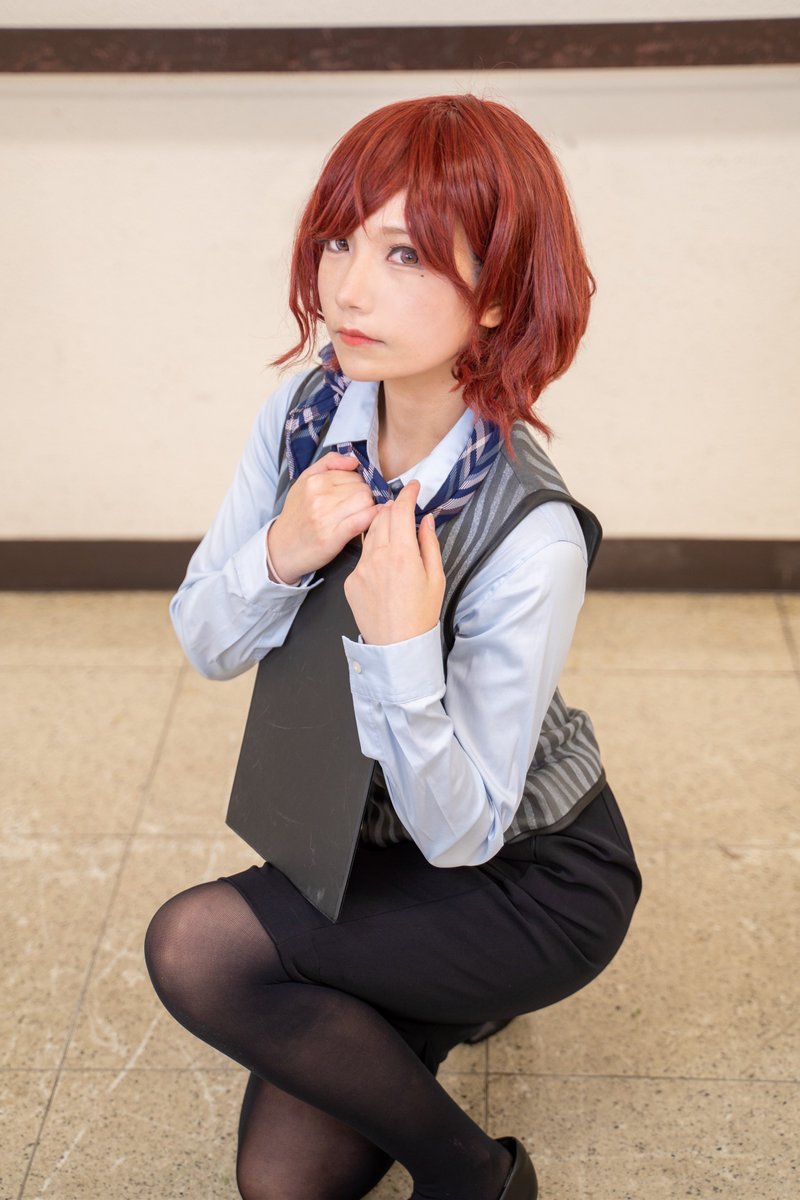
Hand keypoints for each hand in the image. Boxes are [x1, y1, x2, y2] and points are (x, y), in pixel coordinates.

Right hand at [267, 452, 381, 582]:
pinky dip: (372, 518)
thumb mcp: (304, 481)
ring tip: (358, 516)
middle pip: (363, 488)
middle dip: (364, 497)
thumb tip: (354, 460)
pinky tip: (372, 519)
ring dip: (368, 509)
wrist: (281, 548)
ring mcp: (325, 517)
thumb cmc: (297, 515)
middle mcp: (319, 496)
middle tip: (355, 508)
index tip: (352, 496)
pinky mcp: (333, 537)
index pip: (354, 475)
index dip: (358, 485)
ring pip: (366, 502)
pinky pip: (363, 520)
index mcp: (314, 481)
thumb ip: (329, 463)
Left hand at [343, 480, 444, 644]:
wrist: (397, 646)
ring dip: (381, 528)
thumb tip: (425, 520)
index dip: (407, 494)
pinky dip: (373, 553)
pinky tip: (384, 567)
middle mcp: (377, 556)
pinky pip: (362, 557)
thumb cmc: (421, 614)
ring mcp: (360, 568)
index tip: (413, 487)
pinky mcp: (350, 580)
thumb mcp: (436, 577)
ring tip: (395, 536)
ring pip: (369, 535)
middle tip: (405, 511)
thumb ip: (429, 543)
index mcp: (402, 553)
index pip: (400, 510)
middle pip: (381, 516)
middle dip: (394, 508)